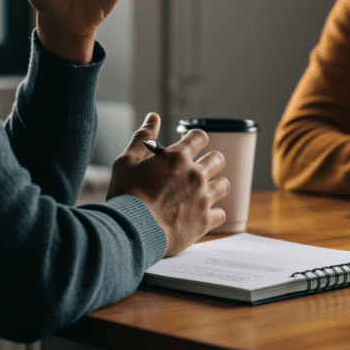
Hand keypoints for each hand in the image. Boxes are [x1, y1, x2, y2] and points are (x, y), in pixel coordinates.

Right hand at [107, 113, 229, 255]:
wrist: (129, 232)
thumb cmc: (125, 196)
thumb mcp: (126, 162)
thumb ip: (142, 138)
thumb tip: (154, 117)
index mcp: (177, 157)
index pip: (200, 136)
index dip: (196, 140)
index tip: (191, 146)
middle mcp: (195, 174)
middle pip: (218, 159)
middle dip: (210, 162)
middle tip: (197, 170)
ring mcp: (202, 198)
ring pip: (224, 185)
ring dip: (215, 186)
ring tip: (202, 193)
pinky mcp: (204, 221)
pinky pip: (221, 214)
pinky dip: (213, 214)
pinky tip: (201, 216)